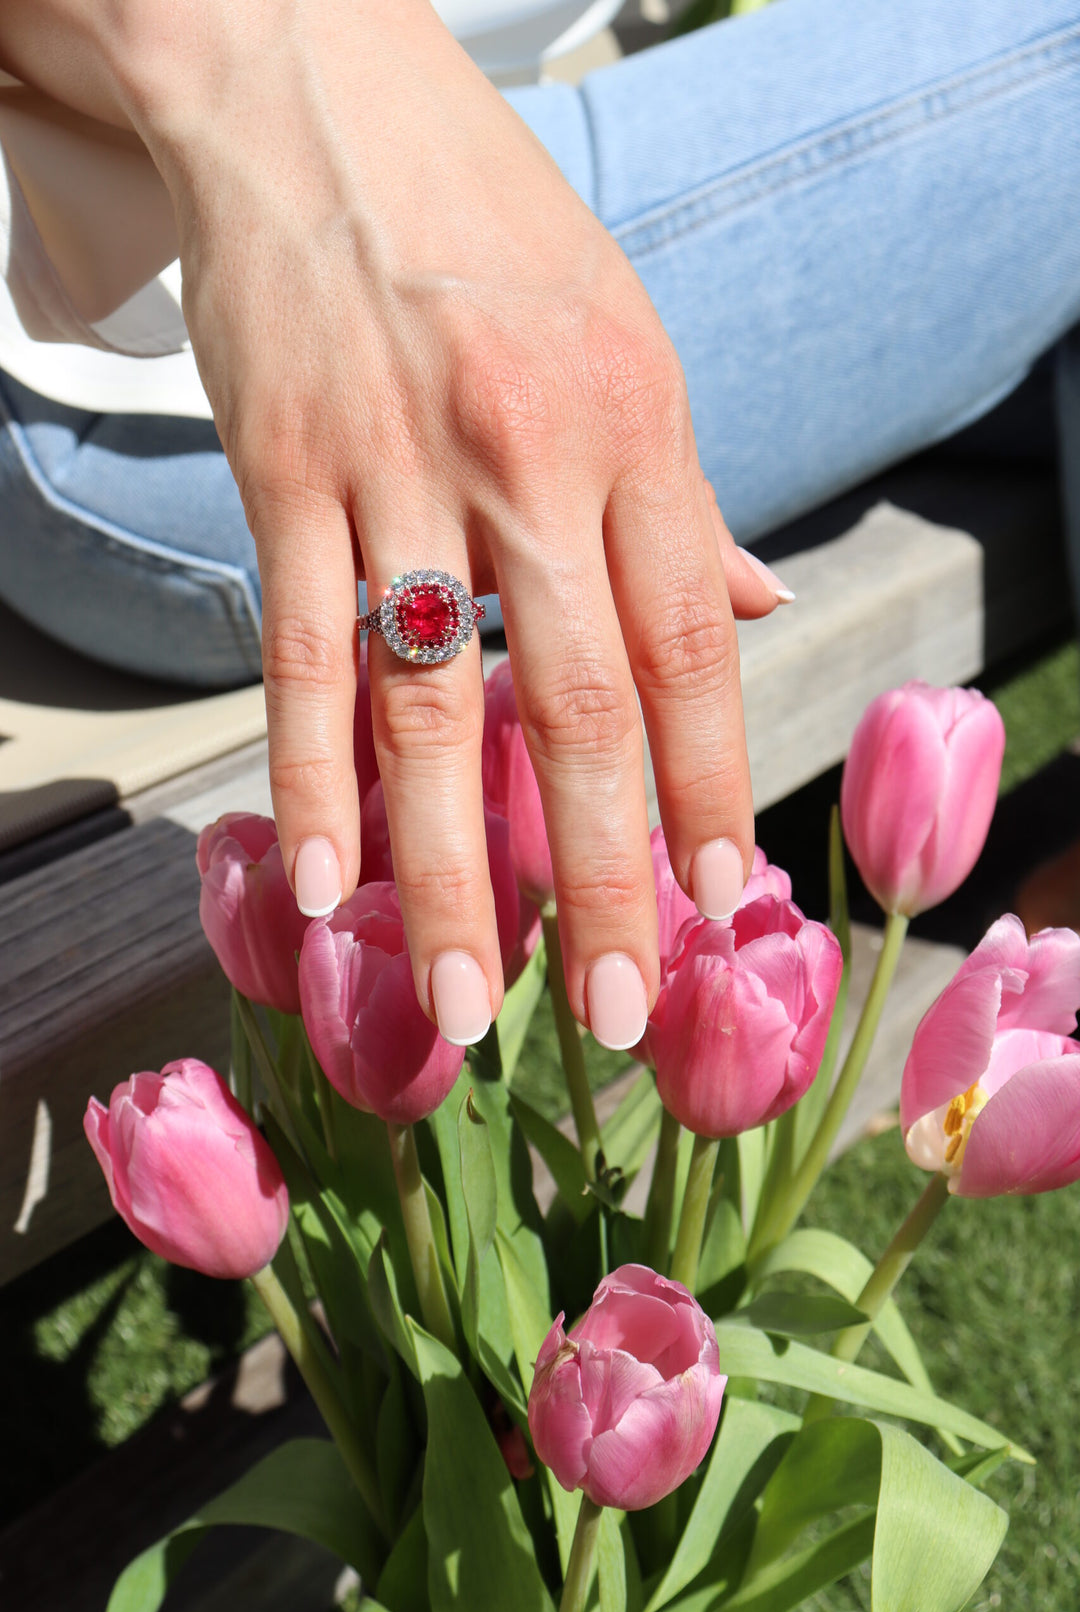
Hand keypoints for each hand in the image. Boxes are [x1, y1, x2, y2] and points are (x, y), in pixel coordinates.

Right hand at [110, 0, 780, 1046]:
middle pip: (574, 705)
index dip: (708, 784)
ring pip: (427, 708)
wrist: (312, 87)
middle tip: (613, 1015)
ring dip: (450, 873)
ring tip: (470, 1001)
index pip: (688, 645)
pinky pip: (302, 654)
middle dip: (600, 876)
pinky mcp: (283, 474)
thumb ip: (681, 495)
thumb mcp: (624, 335)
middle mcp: (527, 454)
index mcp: (635, 424)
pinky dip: (309, 779)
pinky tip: (322, 882)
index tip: (722, 898)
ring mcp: (397, 467)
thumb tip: (751, 611)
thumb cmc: (486, 224)